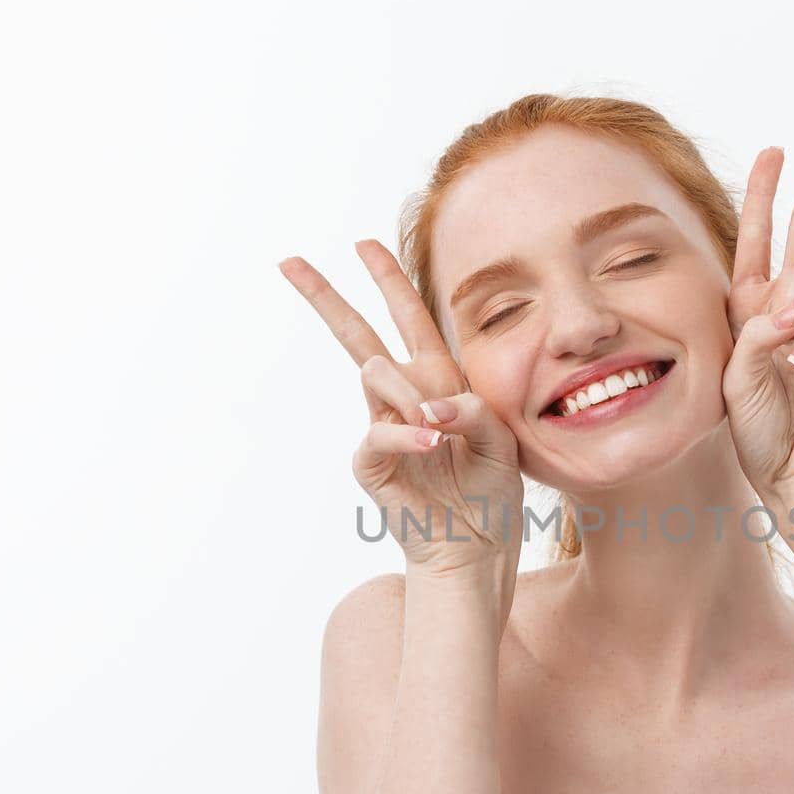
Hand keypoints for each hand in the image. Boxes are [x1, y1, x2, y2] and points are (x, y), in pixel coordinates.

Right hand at [280, 241, 523, 584]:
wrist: (475, 549)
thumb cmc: (491, 496)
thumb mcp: (503, 440)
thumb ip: (474, 410)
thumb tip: (430, 405)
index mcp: (439, 383)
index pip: (409, 320)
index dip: (388, 281)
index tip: (363, 244)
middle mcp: (405, 399)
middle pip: (359, 334)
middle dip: (327, 296)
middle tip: (290, 262)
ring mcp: (383, 428)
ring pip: (376, 372)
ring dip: (411, 391)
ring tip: (443, 432)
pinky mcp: (371, 462)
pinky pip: (379, 430)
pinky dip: (409, 433)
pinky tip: (435, 445)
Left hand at [722, 135, 793, 506]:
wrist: (793, 470)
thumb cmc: (757, 426)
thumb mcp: (734, 377)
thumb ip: (753, 335)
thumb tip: (790, 309)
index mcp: (754, 304)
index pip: (759, 237)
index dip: (764, 192)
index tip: (776, 149)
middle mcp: (792, 303)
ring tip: (784, 335)